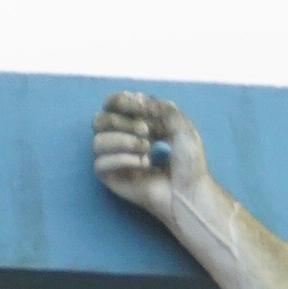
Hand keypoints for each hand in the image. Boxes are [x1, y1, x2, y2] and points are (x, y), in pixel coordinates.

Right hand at [93, 92, 206, 224]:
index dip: (121, 101)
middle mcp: (121, 139)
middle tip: (146, 132)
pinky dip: (122, 160)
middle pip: (99, 120)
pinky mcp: (112, 178)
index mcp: (135, 123)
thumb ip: (162, 108)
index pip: (112, 104)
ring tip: (147, 150)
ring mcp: (115, 159)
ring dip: (122, 141)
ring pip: (97, 142)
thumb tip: (137, 97)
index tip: (142, 108)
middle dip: (121, 122)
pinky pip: (100, 164)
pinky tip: (143, 165)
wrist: (190, 191)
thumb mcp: (182, 126)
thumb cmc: (189, 162)